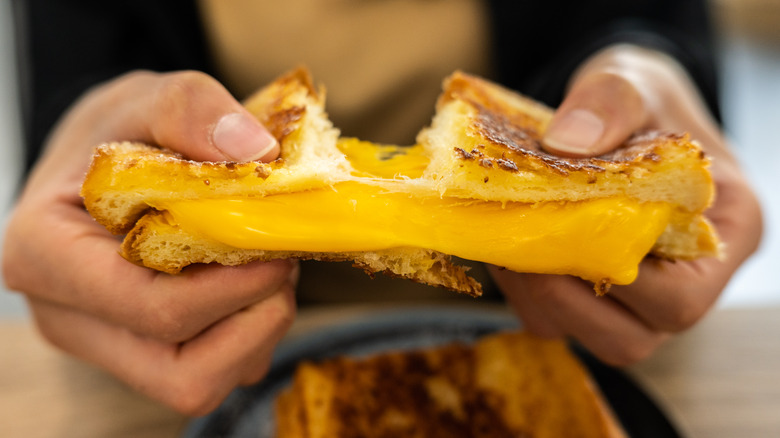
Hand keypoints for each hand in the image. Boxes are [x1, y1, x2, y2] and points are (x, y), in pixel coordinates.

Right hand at [3, 71, 295, 414]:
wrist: (102, 161)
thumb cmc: (116, 133)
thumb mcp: (144, 97)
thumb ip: (190, 108)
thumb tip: (255, 153)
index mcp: (45, 256)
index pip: (149, 309)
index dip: (231, 289)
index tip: (276, 250)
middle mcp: (68, 316)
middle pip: (182, 370)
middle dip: (254, 317)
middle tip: (280, 259)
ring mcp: (107, 344)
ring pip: (200, 383)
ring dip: (258, 330)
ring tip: (266, 266)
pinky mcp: (142, 354)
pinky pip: (211, 372)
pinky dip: (250, 335)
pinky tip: (250, 282)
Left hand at [491, 44, 761, 365]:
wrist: (620, 112)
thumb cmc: (642, 100)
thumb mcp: (632, 80)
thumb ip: (610, 101)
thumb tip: (566, 143)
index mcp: (727, 233)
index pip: (682, 296)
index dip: (615, 278)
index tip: (563, 230)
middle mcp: (689, 281)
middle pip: (630, 338)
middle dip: (561, 296)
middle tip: (519, 243)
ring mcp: (641, 298)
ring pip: (585, 336)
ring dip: (536, 298)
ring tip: (507, 241)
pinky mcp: (598, 297)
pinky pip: (555, 320)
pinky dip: (523, 292)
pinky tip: (507, 245)